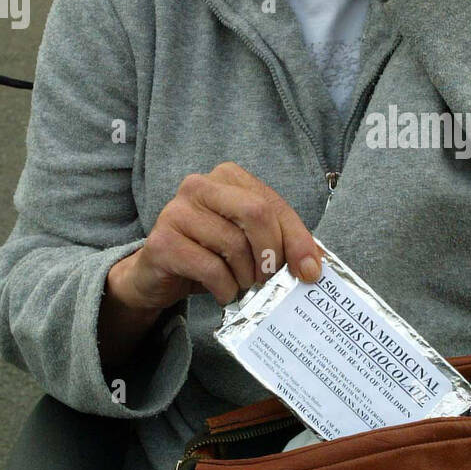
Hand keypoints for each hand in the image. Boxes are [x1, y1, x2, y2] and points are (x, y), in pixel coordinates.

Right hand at [118, 162, 322, 311]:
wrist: (157, 275)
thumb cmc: (210, 254)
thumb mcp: (249, 243)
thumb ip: (282, 244)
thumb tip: (313, 268)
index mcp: (227, 177)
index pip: (273, 204)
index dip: (297, 240)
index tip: (310, 272)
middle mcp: (199, 185)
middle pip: (256, 213)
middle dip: (271, 253)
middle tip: (268, 279)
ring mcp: (176, 211)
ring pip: (234, 244)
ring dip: (246, 276)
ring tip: (242, 285)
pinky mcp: (163, 242)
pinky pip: (211, 268)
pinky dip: (226, 288)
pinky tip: (224, 292)